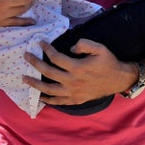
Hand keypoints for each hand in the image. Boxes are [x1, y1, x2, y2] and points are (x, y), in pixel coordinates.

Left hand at [22, 39, 137, 104]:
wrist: (119, 80)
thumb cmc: (108, 62)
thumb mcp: (99, 48)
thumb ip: (83, 44)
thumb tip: (70, 49)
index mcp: (77, 68)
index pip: (56, 57)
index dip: (46, 49)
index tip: (40, 43)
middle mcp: (72, 81)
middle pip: (48, 72)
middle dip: (35, 63)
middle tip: (25, 56)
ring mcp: (73, 93)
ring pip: (49, 90)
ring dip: (35, 84)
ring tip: (24, 78)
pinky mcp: (76, 100)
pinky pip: (59, 102)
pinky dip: (48, 100)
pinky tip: (40, 96)